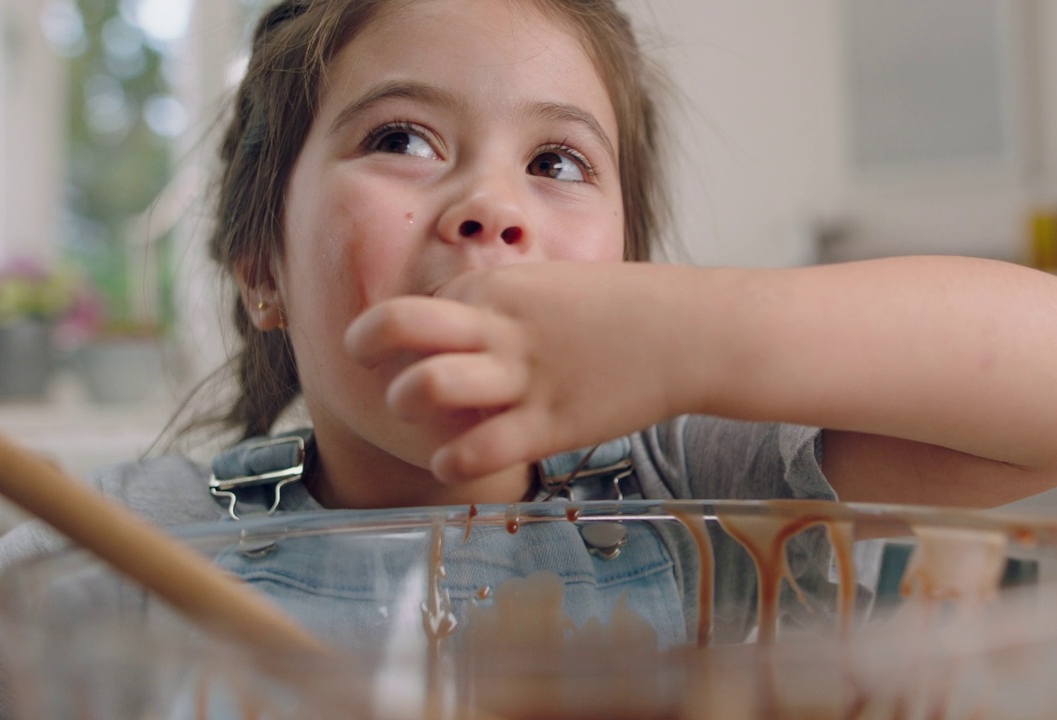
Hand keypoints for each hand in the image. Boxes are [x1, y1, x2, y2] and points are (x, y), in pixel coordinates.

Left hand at [344, 262, 685, 482]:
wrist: (692, 332)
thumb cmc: (624, 310)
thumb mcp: (552, 287)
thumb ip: (503, 306)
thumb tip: (462, 328)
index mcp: (497, 289)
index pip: (416, 305)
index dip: (402, 330)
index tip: (416, 349)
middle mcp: (499, 328)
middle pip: (396, 324)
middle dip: (364, 344)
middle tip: (365, 362)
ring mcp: (522, 376)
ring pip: (426, 386)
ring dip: (406, 404)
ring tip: (422, 417)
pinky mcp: (550, 424)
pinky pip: (475, 450)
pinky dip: (450, 462)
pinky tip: (456, 461)